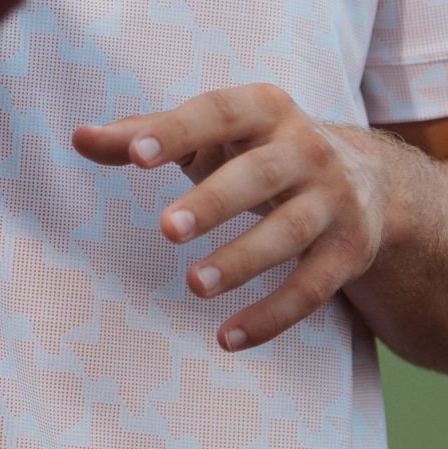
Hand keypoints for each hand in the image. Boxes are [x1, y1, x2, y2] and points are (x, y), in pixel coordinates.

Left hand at [73, 83, 390, 353]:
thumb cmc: (258, 152)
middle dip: (215, 201)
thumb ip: (146, 135)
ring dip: (243, 260)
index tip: (137, 156)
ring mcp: (334, 201)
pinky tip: (227, 339)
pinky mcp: (349, 251)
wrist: (368, 181)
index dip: (178, 132)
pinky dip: (272, 317)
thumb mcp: (212, 137)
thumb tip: (79, 138)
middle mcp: (307, 150)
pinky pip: (312, 289)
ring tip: (193, 285)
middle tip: (166, 229)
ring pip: (290, 232)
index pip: (218, 113)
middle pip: (261, 174)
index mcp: (266, 109)